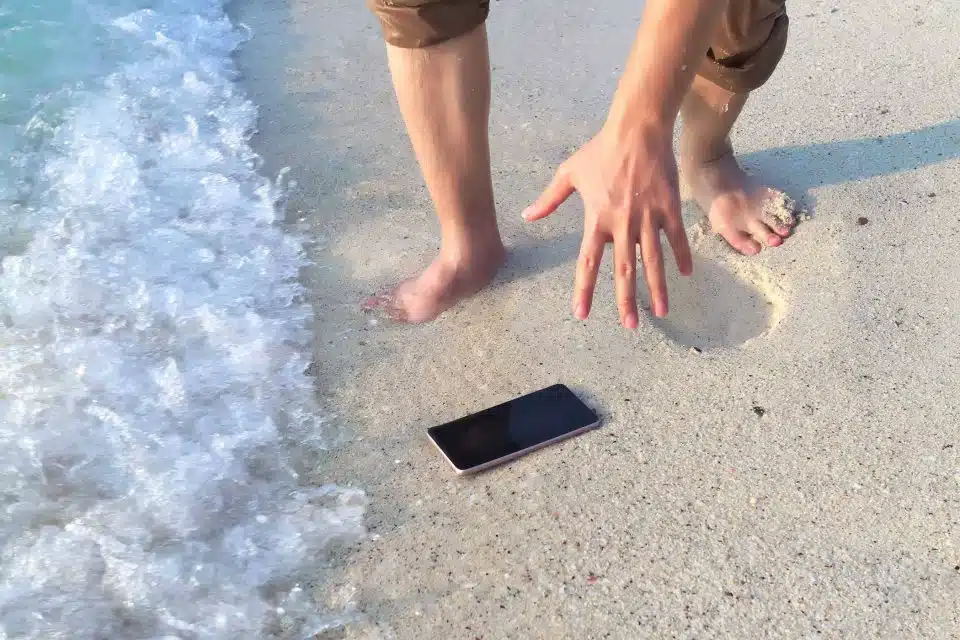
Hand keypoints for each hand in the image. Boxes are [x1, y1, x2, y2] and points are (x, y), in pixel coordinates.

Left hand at [523, 125, 692, 327]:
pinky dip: (681, 256)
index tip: (582, 314)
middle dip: (626, 301)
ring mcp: (648, 217)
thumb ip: (549, 199)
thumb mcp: (569, 173)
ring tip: (661, 313)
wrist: (638, 128)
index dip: (584, 290)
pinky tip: (686, 275)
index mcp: (597, 219)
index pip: (588, 263)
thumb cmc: (600, 150)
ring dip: (657, 288)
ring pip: (653, 260)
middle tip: (630, 326)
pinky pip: (676, 237)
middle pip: (624, 271)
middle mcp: (622, 224)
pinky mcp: (669, 207)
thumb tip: (528, 216)